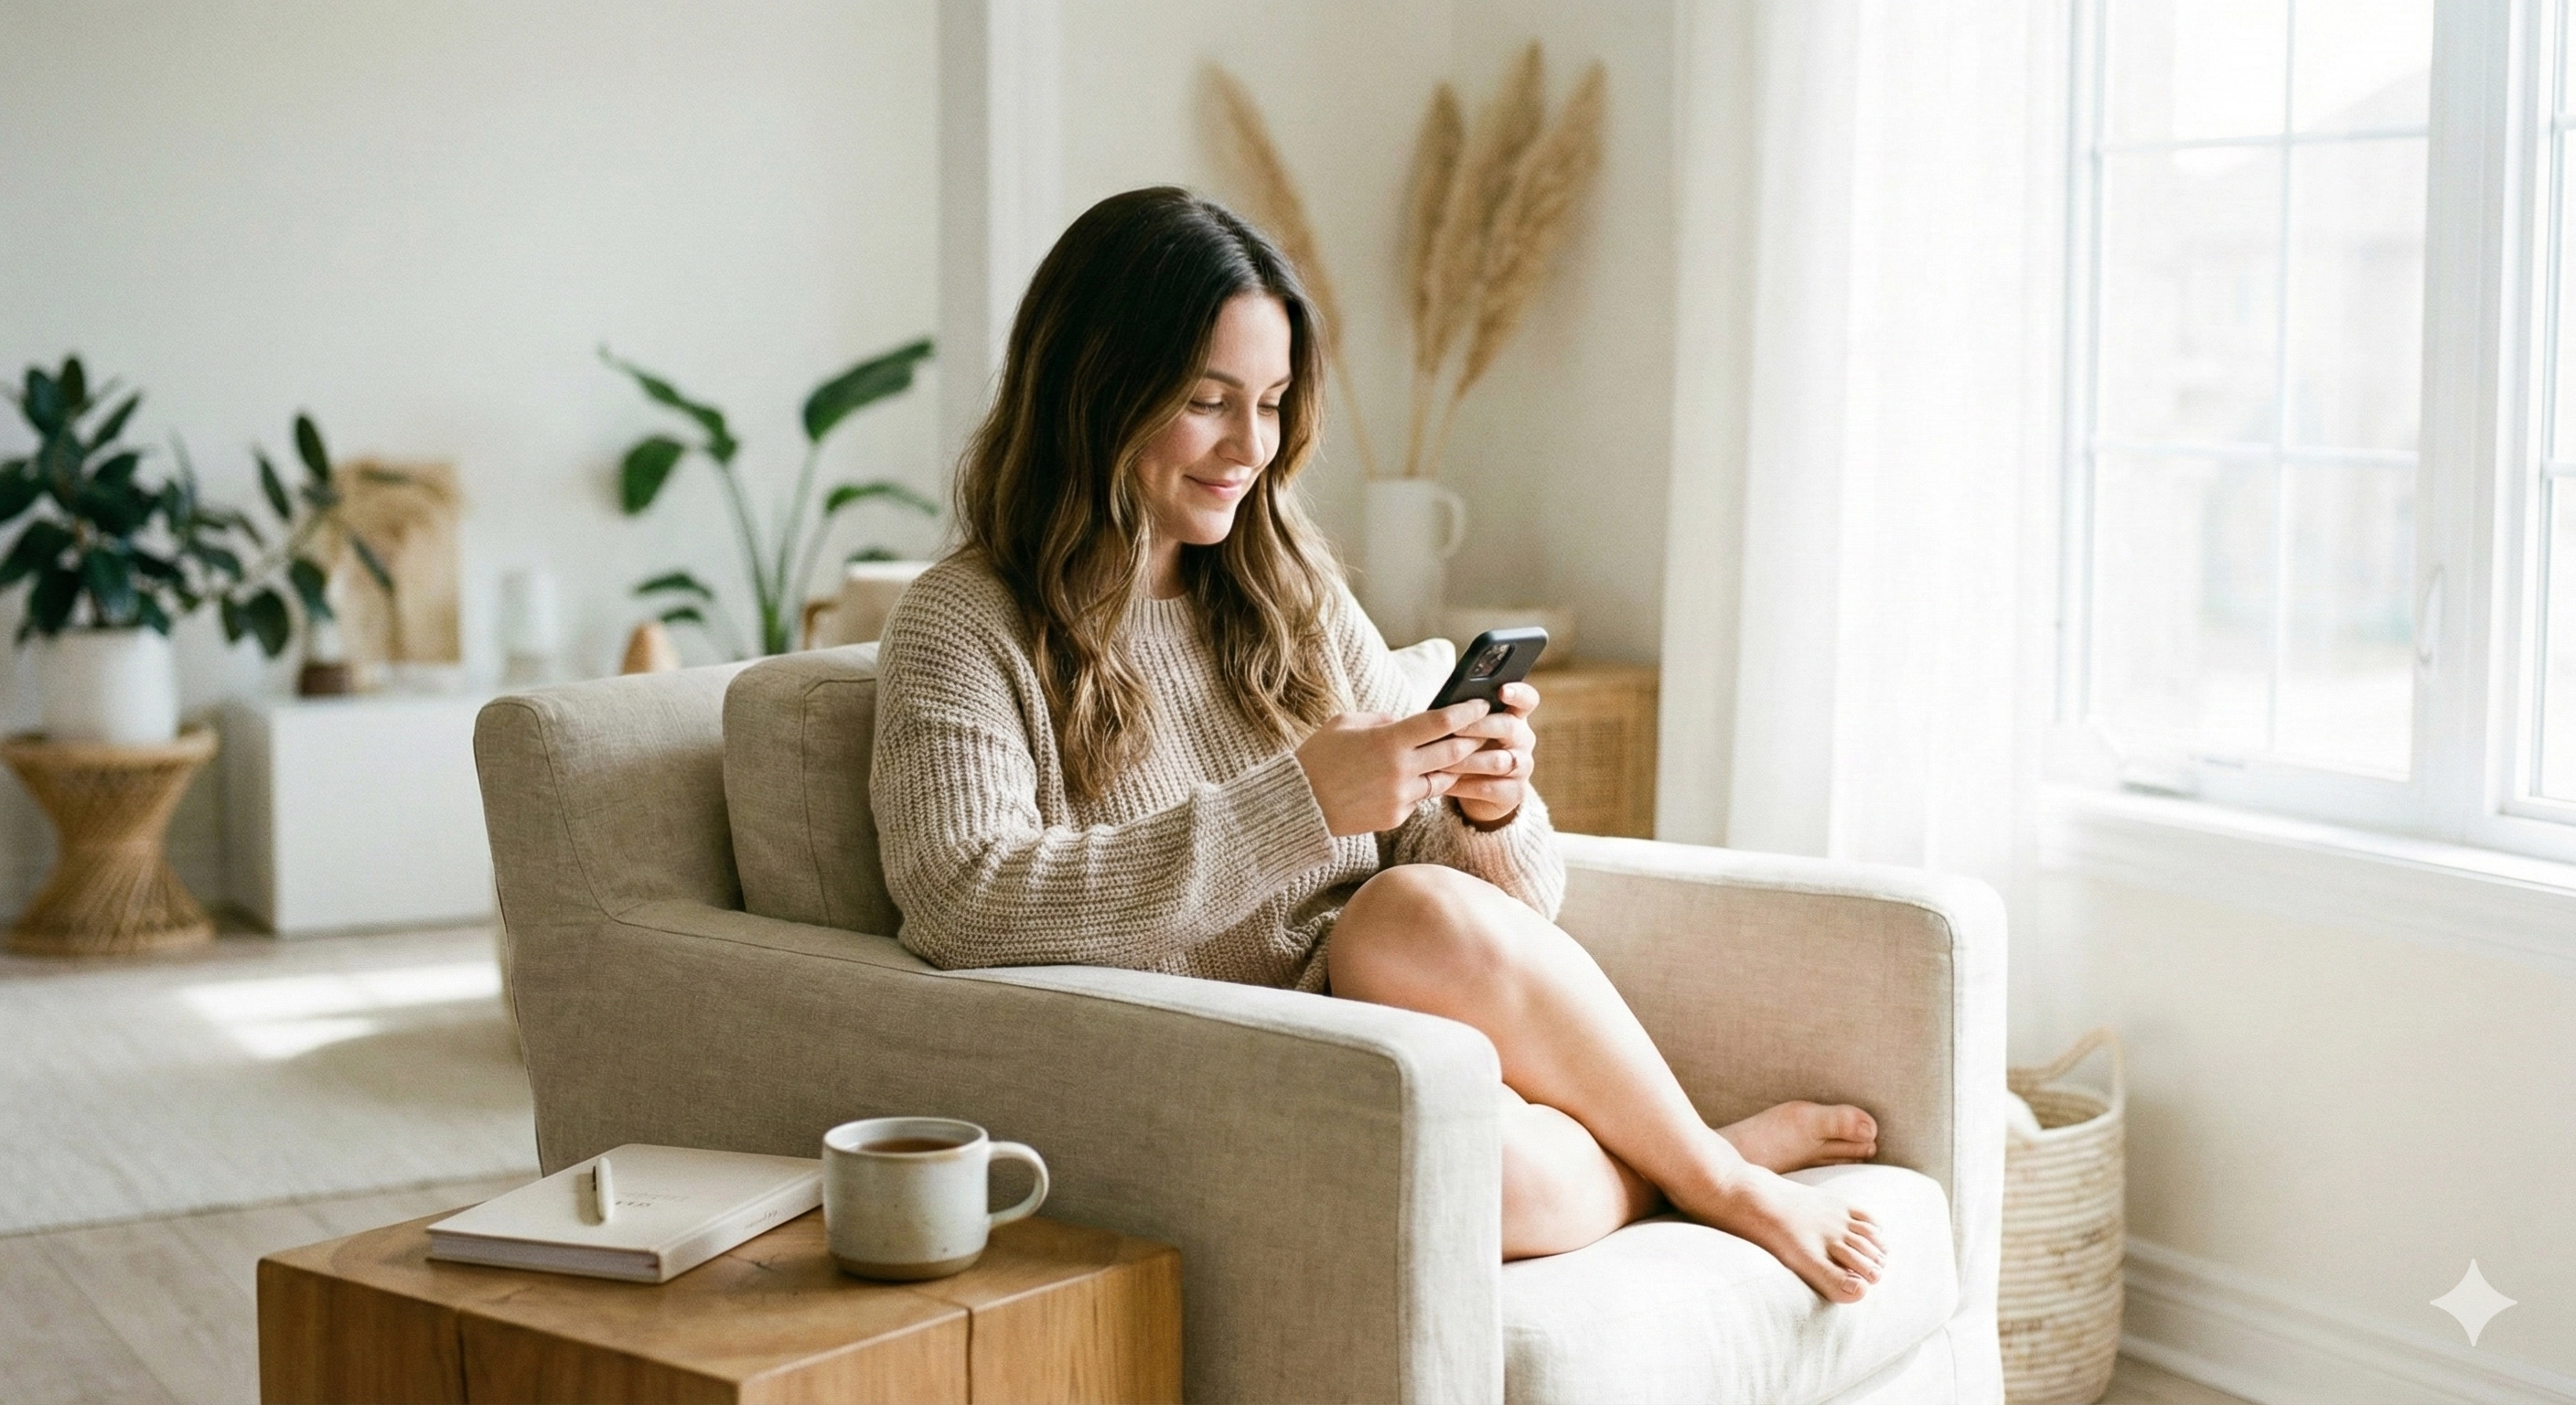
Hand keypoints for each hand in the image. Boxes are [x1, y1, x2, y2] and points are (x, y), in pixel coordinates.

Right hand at [1295, 701, 1490, 835]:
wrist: (1299, 804)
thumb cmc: (1318, 756)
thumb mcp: (1346, 723)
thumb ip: (1381, 720)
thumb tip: (1405, 722)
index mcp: (1389, 740)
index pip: (1440, 722)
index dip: (1466, 711)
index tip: (1481, 704)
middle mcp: (1401, 769)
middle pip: (1452, 751)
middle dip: (1472, 739)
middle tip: (1483, 730)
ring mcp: (1401, 796)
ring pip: (1442, 779)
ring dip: (1452, 766)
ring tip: (1458, 755)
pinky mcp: (1396, 816)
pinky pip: (1420, 798)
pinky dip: (1422, 786)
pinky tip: (1416, 778)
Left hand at [1440, 681, 1538, 826]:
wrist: (1481, 793)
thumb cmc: (1469, 749)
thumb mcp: (1468, 731)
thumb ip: (1464, 717)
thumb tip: (1443, 707)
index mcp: (1515, 717)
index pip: (1527, 699)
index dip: (1518, 693)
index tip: (1502, 690)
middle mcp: (1523, 739)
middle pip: (1508, 727)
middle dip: (1478, 727)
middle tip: (1454, 728)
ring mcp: (1523, 767)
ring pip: (1498, 761)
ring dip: (1467, 760)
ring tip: (1442, 761)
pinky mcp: (1516, 793)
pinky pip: (1489, 788)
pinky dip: (1464, 785)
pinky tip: (1444, 783)